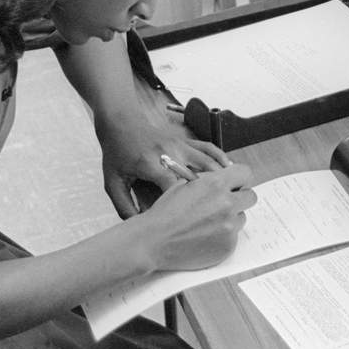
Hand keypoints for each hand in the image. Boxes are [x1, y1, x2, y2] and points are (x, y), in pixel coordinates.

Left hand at [96, 112, 230, 218]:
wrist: (121, 122)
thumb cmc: (116, 153)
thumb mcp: (112, 182)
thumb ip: (123, 206)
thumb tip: (138, 226)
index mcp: (151, 164)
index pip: (174, 186)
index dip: (185, 204)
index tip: (194, 219)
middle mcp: (170, 153)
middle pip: (199, 174)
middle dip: (213, 193)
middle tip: (225, 210)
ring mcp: (180, 145)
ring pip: (208, 161)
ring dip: (223, 177)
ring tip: (235, 193)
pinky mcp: (185, 140)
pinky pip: (208, 148)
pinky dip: (221, 158)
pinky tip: (230, 169)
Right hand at [132, 163, 256, 271]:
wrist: (154, 240)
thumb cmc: (165, 212)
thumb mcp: (184, 184)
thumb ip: (208, 180)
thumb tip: (224, 178)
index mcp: (216, 184)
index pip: (245, 173)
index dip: (240, 179)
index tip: (237, 184)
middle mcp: (227, 204)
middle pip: (250, 196)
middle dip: (240, 198)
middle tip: (226, 203)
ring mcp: (229, 227)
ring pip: (242, 218)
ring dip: (231, 219)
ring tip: (208, 223)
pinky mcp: (228, 246)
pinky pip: (234, 237)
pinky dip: (223, 237)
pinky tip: (204, 236)